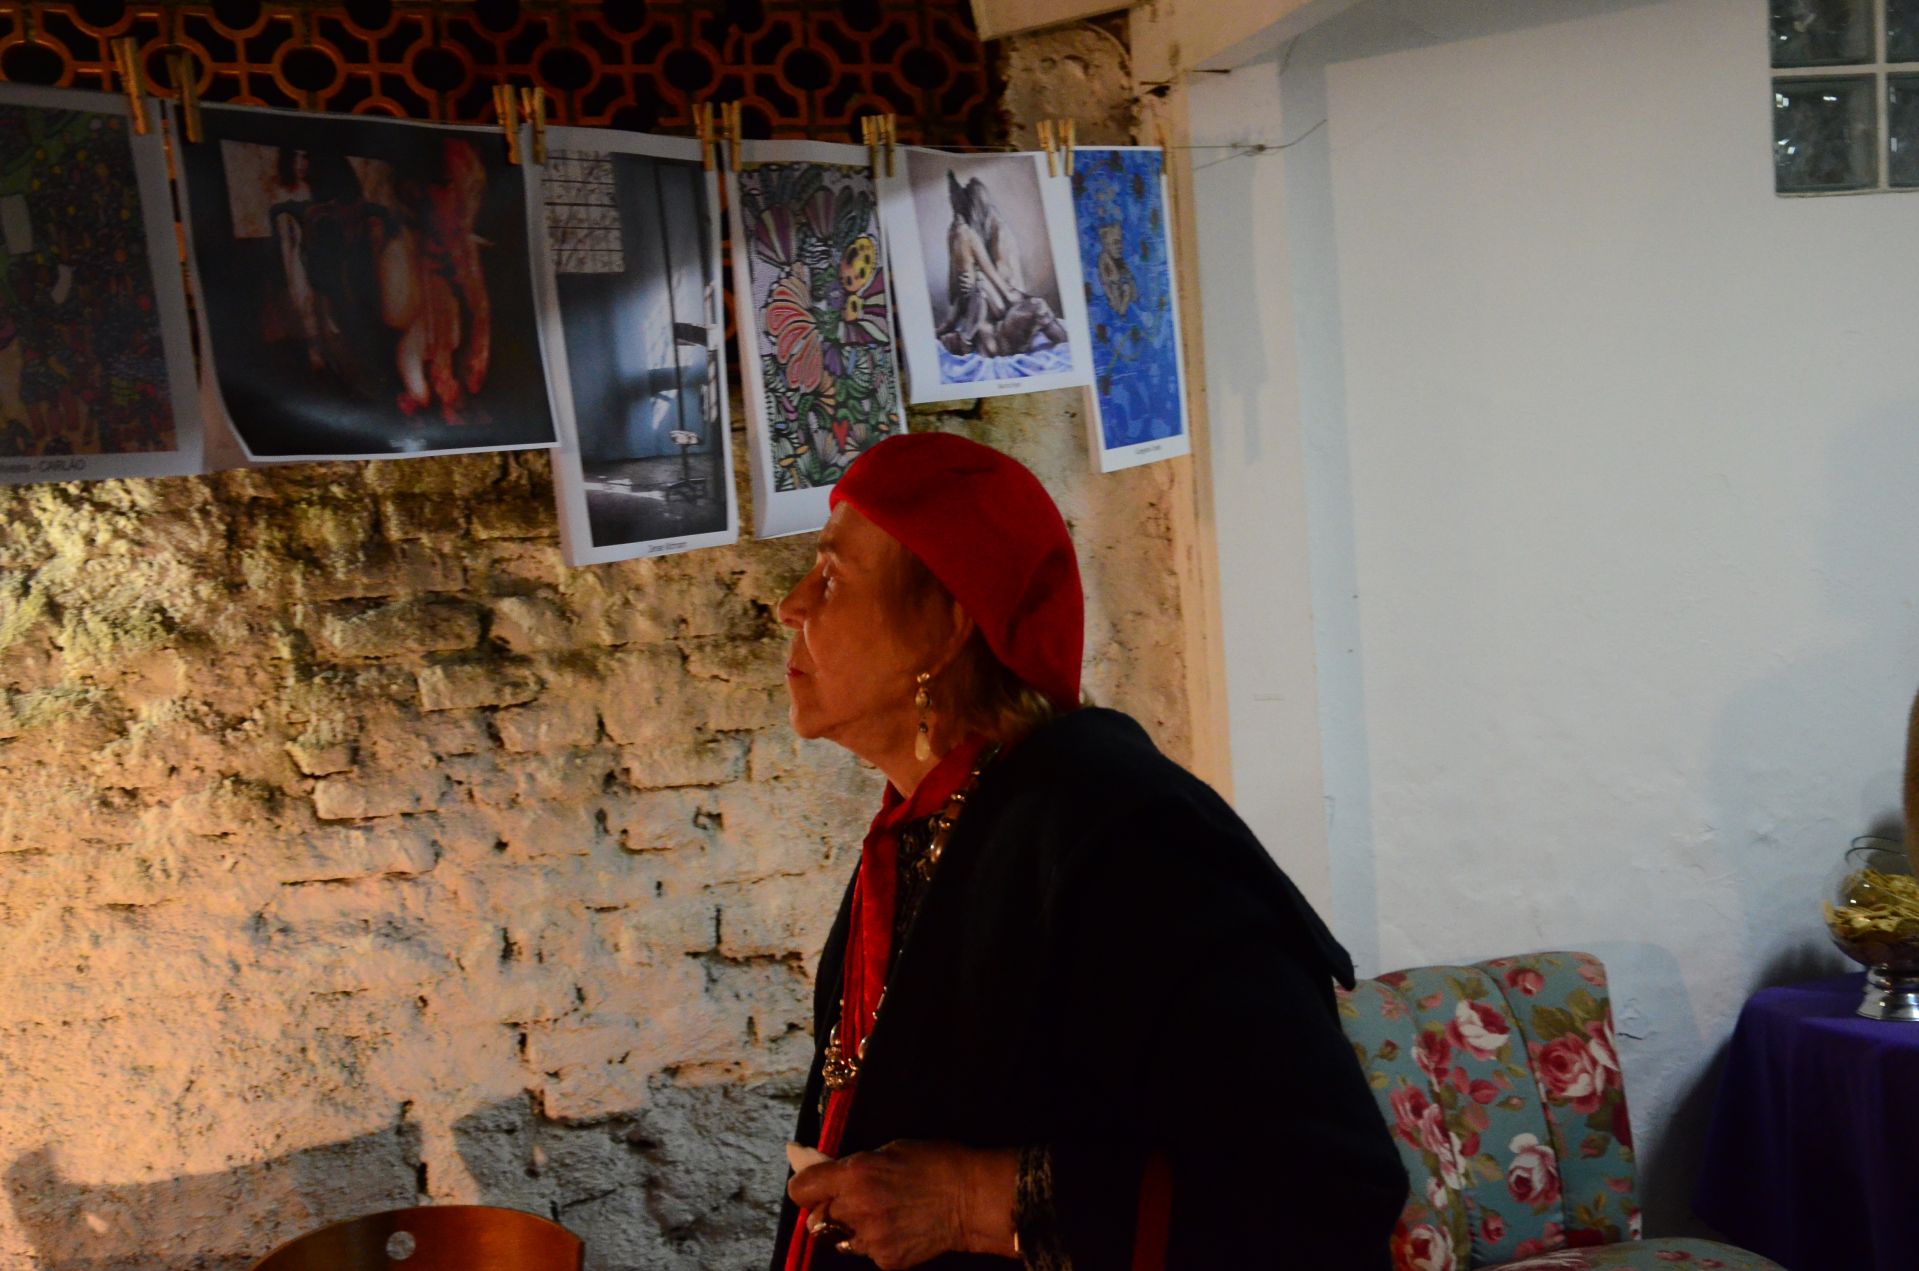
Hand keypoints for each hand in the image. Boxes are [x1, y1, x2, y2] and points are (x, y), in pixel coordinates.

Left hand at [787, 1140, 1017, 1267]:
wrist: (972, 1199)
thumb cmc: (934, 1162)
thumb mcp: (889, 1151)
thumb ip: (854, 1166)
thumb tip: (826, 1172)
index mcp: (854, 1175)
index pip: (800, 1190)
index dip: (805, 1187)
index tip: (814, 1186)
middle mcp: (855, 1209)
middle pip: (815, 1218)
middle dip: (828, 1209)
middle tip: (850, 1202)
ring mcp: (870, 1239)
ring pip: (840, 1239)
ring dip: (851, 1229)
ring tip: (880, 1216)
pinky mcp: (885, 1260)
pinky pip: (867, 1252)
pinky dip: (876, 1242)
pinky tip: (899, 1229)